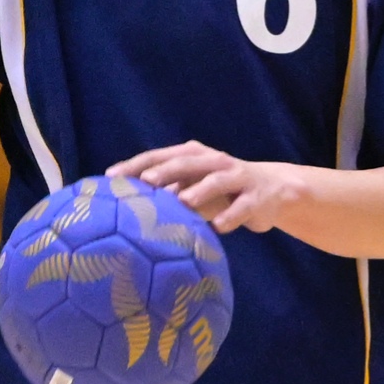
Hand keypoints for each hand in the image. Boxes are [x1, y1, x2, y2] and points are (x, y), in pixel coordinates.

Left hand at [108, 141, 309, 234]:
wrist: (272, 190)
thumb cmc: (219, 192)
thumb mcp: (192, 188)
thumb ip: (165, 193)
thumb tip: (123, 208)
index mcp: (194, 156)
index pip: (160, 156)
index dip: (136, 164)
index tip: (111, 177)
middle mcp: (214, 161)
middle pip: (187, 162)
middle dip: (166, 170)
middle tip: (146, 181)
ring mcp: (237, 177)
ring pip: (217, 181)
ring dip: (200, 190)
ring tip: (184, 201)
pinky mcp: (256, 197)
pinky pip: (242, 207)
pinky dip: (230, 216)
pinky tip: (218, 227)